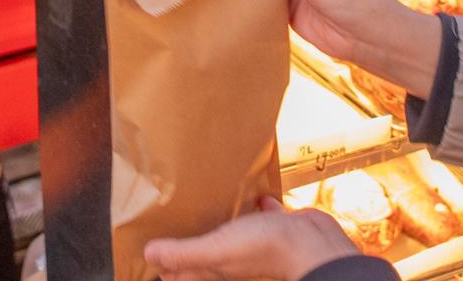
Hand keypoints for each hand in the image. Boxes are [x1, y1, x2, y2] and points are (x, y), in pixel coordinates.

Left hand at [144, 196, 359, 280]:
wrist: (313, 242)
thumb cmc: (266, 249)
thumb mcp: (218, 250)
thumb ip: (185, 254)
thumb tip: (149, 256)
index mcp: (217, 267)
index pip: (184, 272)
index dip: (166, 263)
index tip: (150, 246)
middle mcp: (233, 256)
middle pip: (206, 252)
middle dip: (189, 239)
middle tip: (171, 219)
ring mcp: (254, 240)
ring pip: (231, 232)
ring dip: (219, 220)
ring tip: (204, 200)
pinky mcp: (274, 225)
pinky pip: (260, 213)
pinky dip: (254, 203)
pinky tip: (249, 190)